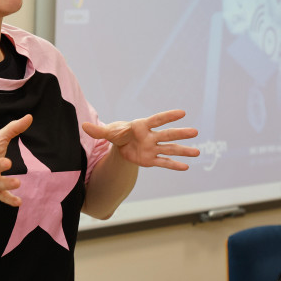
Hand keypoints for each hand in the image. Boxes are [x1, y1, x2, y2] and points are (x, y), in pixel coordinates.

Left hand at [82, 109, 199, 169]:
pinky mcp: (152, 159)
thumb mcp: (108, 133)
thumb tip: (83, 126)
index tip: (182, 113)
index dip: (168, 116)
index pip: (157, 120)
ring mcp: (153, 148)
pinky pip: (164, 162)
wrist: (121, 144)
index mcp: (142, 126)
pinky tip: (186, 167)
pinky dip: (174, 165)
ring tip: (197, 152)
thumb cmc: (117, 134)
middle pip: (167, 135)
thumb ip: (98, 131)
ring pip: (170, 149)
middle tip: (194, 132)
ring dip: (183, 151)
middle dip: (180, 133)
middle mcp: (151, 137)